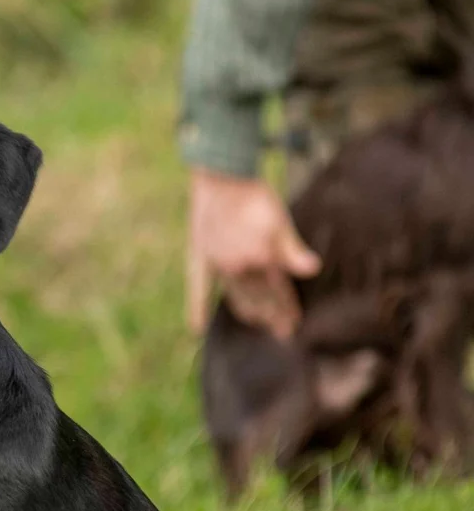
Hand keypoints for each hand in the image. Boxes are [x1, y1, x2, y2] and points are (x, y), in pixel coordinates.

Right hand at [186, 169, 321, 338]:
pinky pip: (199, 288)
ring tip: (258, 323)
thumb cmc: (255, 195)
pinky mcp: (201, 258)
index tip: (295, 323)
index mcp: (262, 261)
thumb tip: (313, 269)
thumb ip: (293, 249)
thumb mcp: (280, 220)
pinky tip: (197, 328)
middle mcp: (240, 269)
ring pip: (236, 298)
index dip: (288, 308)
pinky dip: (197, 308)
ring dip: (250, 314)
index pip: (279, 292)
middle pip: (260, 300)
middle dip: (273, 316)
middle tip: (283, 332)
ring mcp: (219, 266)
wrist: (222, 177)